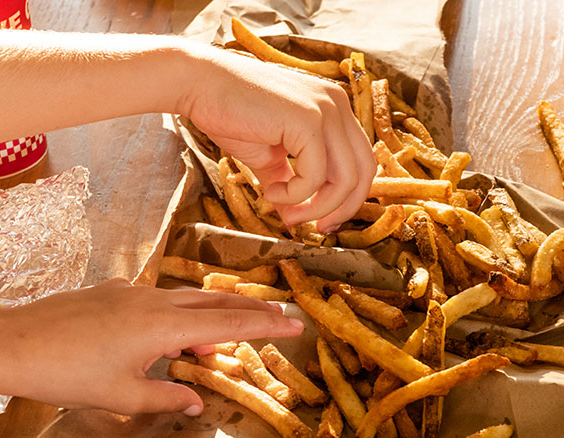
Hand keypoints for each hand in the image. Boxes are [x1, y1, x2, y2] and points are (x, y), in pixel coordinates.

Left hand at [0, 279, 303, 414]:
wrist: (11, 343)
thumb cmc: (66, 374)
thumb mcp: (121, 396)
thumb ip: (166, 397)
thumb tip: (197, 402)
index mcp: (163, 326)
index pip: (228, 323)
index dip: (266, 325)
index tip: (297, 323)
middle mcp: (153, 301)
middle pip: (215, 302)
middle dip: (251, 310)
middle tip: (281, 315)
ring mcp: (131, 292)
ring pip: (186, 298)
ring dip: (214, 311)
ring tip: (231, 328)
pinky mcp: (111, 292)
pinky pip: (158, 298)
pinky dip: (179, 311)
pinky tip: (171, 327)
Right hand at [180, 47, 374, 231]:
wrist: (199, 83)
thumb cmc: (231, 114)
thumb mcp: (269, 156)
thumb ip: (290, 182)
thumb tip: (295, 218)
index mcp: (334, 109)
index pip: (362, 162)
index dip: (349, 198)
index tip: (324, 222)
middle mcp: (337, 105)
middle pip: (364, 172)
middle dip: (343, 209)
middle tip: (317, 229)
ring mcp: (326, 109)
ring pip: (345, 179)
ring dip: (317, 207)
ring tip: (285, 210)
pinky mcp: (308, 119)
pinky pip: (316, 176)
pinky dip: (295, 194)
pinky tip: (271, 190)